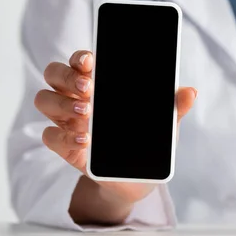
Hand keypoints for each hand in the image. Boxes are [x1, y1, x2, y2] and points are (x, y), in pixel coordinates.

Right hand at [34, 50, 196, 222]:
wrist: (137, 178)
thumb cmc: (147, 140)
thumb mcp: (165, 124)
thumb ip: (174, 107)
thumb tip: (191, 92)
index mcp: (100, 83)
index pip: (81, 60)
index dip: (81, 57)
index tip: (91, 61)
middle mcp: (78, 96)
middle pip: (55, 73)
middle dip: (68, 76)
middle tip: (88, 88)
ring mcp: (68, 120)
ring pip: (44, 100)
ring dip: (62, 103)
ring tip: (86, 113)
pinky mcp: (65, 146)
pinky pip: (50, 136)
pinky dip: (63, 136)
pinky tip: (83, 141)